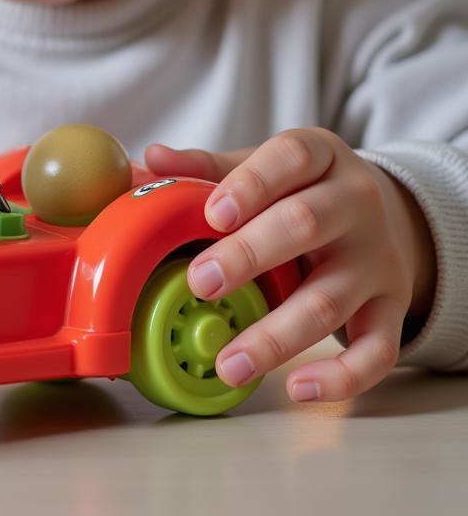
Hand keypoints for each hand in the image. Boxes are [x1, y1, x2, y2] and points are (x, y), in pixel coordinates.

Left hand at [144, 129, 436, 402]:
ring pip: (330, 298)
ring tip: (229, 364)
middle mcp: (357, 202)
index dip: (252, 184)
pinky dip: (342, 376)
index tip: (213, 213)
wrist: (380, 217)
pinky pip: (379, 350)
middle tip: (200, 283)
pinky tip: (298, 388)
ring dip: (277, 336)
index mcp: (322, 156)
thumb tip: (152, 158)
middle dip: (249, 255)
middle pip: (306, 224)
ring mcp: (377, 258)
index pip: (291, 158)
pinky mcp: (392, 306)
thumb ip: (207, 167)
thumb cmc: (300, 189)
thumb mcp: (262, 166)